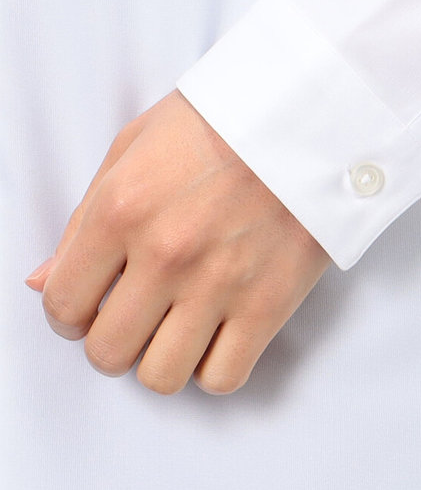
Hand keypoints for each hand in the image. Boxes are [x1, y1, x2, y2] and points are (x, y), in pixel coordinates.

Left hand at [25, 90, 330, 394]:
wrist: (307, 112)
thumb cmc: (223, 120)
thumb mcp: (135, 145)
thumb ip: (83, 219)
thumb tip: (44, 280)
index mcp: (122, 208)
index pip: (62, 303)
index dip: (69, 314)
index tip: (87, 309)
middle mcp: (166, 253)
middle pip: (108, 352)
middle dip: (114, 338)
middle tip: (135, 315)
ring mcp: (219, 282)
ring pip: (161, 377)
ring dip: (162, 357)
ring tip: (178, 324)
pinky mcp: (269, 302)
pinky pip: (223, 378)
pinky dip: (215, 365)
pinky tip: (218, 331)